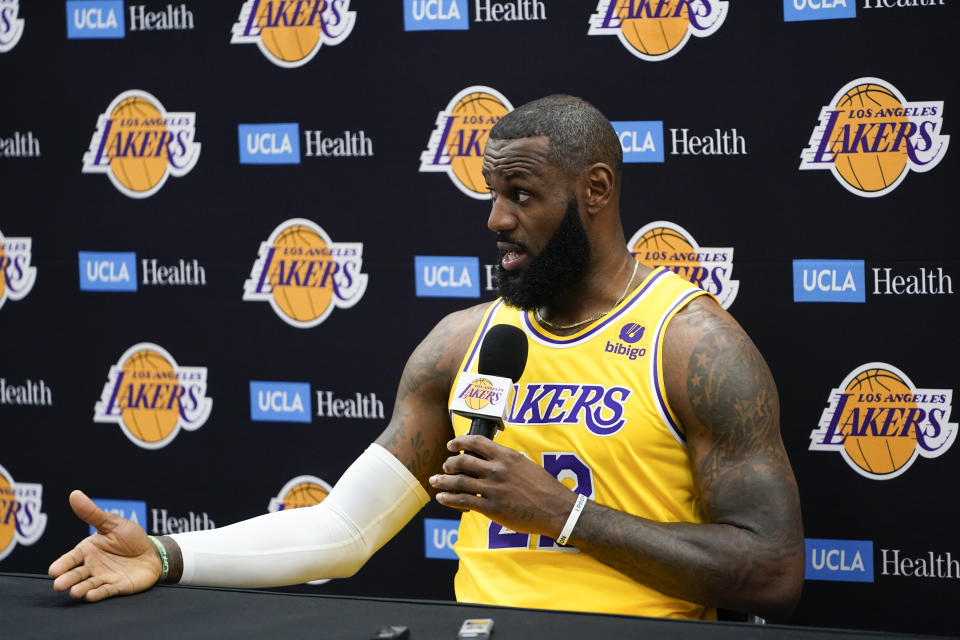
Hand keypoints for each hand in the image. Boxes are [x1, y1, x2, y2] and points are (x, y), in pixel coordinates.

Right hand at [48, 490, 161, 601]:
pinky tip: (91, 595)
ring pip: (88, 585)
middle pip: (76, 574)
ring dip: (81, 589)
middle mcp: (92, 566)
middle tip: (59, 585)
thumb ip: (92, 513)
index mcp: (88, 551)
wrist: (153, 552)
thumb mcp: (112, 523)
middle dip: (68, 580)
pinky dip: (98, 594)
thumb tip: (74, 494)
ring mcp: (104, 577)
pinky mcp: (117, 587)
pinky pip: (106, 591)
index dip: (62, 565)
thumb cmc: (130, 538)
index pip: (71, 558)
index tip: (53, 570)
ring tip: (75, 592)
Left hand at [429, 435, 576, 537]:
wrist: (556, 509)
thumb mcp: (525, 465)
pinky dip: (449, 498)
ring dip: (442, 481)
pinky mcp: (491, 508)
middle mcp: (497, 470)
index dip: (459, 442)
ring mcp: (493, 489)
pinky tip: (442, 497)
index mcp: (506, 456)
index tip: (451, 445)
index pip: (476, 442)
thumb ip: (506, 461)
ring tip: (435, 481)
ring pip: (458, 481)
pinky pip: (463, 501)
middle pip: (462, 461)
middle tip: (445, 466)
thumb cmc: (544, 487)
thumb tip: (490, 459)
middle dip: (449, 464)